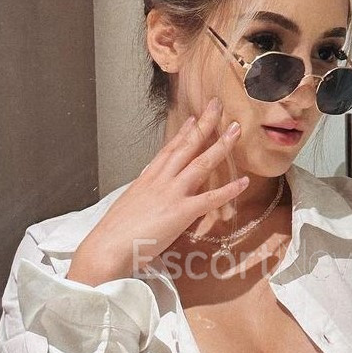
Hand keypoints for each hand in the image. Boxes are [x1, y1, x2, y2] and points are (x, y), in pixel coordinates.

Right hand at [69, 98, 247, 282]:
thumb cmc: (115, 232)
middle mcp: (160, 180)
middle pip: (186, 146)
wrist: (107, 247)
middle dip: (204, 124)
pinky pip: (210, 199)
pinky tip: (244, 181)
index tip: (194, 118)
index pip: (169, 149)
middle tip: (217, 105)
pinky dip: (228, 190)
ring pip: (201, 164)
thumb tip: (148, 194)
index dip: (183, 133)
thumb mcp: (128, 205)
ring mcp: (171, 194)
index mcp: (147, 179)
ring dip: (221, 145)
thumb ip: (142, 196)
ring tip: (236, 130)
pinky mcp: (181, 212)